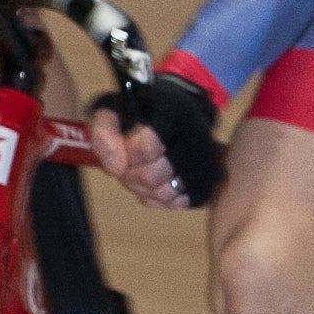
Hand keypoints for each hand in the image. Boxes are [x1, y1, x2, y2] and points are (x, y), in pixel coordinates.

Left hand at [88, 73, 225, 208]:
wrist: (172, 111)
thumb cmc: (139, 111)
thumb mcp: (112, 110)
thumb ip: (104, 135)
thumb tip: (116, 169)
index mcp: (175, 111)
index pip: (147, 148)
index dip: (126, 155)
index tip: (120, 148)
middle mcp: (197, 135)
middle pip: (152, 176)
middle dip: (129, 175)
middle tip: (124, 165)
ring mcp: (207, 160)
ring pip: (165, 194)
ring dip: (142, 189)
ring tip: (135, 174)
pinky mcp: (208, 180)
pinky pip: (177, 203)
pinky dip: (158, 199)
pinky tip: (150, 183)